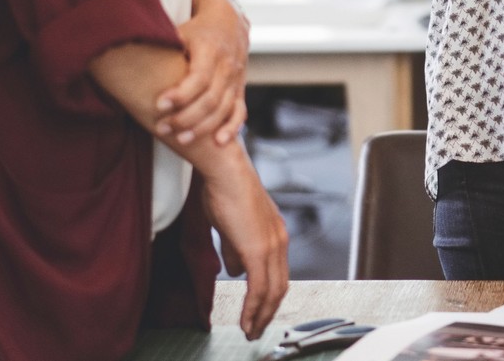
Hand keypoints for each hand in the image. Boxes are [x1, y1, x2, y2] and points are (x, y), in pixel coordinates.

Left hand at [158, 0, 248, 147]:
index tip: (159, 104)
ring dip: (202, 128)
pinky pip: (240, 112)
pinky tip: (218, 142)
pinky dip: (231, 128)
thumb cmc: (196, 29)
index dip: (180, 94)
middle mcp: (227, 66)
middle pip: (210, 99)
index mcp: (211, 49)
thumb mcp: (181, 30)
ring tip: (180, 139)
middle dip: (186, 118)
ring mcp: (236, 79)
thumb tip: (128, 54)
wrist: (229, 22)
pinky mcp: (239, 89)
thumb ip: (163, 44)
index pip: (199, 77)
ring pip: (223, 109)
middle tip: (162, 127)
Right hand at [200, 147, 288, 339]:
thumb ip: (235, 249)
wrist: (225, 171)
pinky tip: (246, 321)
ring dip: (261, 315)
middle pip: (280, 286)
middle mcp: (280, 240)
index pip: (278, 273)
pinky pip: (259, 288)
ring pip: (272, 291)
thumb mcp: (231, 226)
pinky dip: (253, 309)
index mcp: (275, 233)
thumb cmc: (224, 190)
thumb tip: (235, 270)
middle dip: (268, 312)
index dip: (269, 296)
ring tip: (250, 332)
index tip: (260, 312)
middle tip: (256, 329)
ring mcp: (272, 245)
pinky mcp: (258, 249)